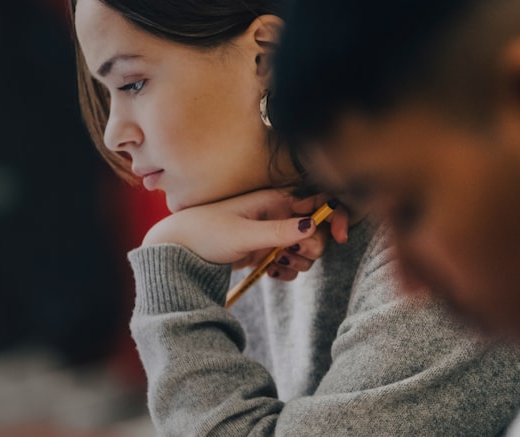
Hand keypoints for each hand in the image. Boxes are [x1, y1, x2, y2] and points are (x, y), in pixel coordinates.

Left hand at [142, 189, 350, 279]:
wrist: (179, 251)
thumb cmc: (206, 233)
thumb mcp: (243, 234)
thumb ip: (278, 231)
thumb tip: (312, 225)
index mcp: (276, 201)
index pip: (319, 202)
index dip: (335, 217)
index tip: (339, 237)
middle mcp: (279, 214)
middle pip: (317, 231)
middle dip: (310, 248)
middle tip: (288, 256)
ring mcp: (273, 234)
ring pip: (305, 249)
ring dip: (298, 262)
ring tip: (274, 266)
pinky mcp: (266, 251)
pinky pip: (290, 262)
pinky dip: (286, 271)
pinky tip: (270, 274)